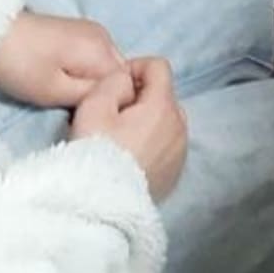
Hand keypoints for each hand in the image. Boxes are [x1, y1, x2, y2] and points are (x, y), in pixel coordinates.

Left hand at [0, 9, 124, 108]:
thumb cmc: (22, 65)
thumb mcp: (53, 92)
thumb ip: (89, 97)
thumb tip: (111, 99)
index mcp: (102, 51)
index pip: (126, 84)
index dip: (111, 101)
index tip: (91, 114)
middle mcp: (105, 36)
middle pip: (118, 73)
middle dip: (104, 91)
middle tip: (77, 107)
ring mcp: (93, 31)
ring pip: (106, 66)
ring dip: (94, 81)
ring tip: (69, 95)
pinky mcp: (80, 31)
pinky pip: (96, 57)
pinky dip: (87, 71)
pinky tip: (66, 78)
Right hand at [72, 57, 187, 202]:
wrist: (101, 205)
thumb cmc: (95, 153)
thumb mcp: (93, 107)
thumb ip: (113, 81)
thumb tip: (126, 79)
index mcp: (163, 106)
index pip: (158, 66)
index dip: (134, 68)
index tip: (114, 86)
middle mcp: (180, 125)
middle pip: (163, 94)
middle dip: (140, 96)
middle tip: (112, 115)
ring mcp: (181, 150)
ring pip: (167, 119)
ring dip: (148, 120)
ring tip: (120, 138)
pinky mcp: (176, 171)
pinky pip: (168, 143)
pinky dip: (153, 141)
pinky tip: (131, 157)